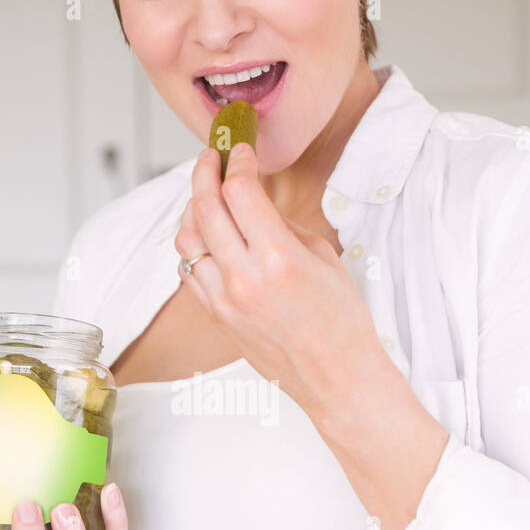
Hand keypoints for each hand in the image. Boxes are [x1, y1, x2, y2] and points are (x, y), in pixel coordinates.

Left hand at [174, 143, 383, 414]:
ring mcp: (225, 300)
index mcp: (278, 257)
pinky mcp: (218, 318)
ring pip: (187, 240)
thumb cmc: (342, 321)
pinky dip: (193, 248)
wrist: (338, 378)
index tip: (239, 151)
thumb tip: (255, 203)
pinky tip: (207, 239)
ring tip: (206, 196)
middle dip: (204, 172)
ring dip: (193, 209)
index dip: (236, 161)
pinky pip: (190, 272)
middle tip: (211, 157)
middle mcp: (244, 278)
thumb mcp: (323, 257)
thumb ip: (283, 225)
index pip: (239, 191)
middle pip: (204, 207)